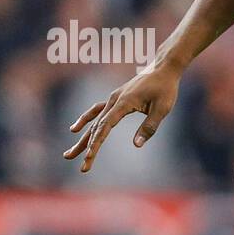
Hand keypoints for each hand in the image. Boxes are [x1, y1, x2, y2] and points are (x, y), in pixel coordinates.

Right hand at [63, 66, 180, 173]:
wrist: (163, 68)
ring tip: (68, 154)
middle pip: (95, 127)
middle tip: (79, 165)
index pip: (105, 127)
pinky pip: (96, 110)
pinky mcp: (115, 99)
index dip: (96, 143)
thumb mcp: (162, 109)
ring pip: (93, 122)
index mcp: (123, 103)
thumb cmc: (165, 89)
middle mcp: (113, 100)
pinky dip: (86, 120)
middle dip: (86, 148)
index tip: (89, 157)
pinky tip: (75, 129)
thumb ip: (149, 127)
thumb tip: (136, 145)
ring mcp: (112, 99)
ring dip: (81, 138)